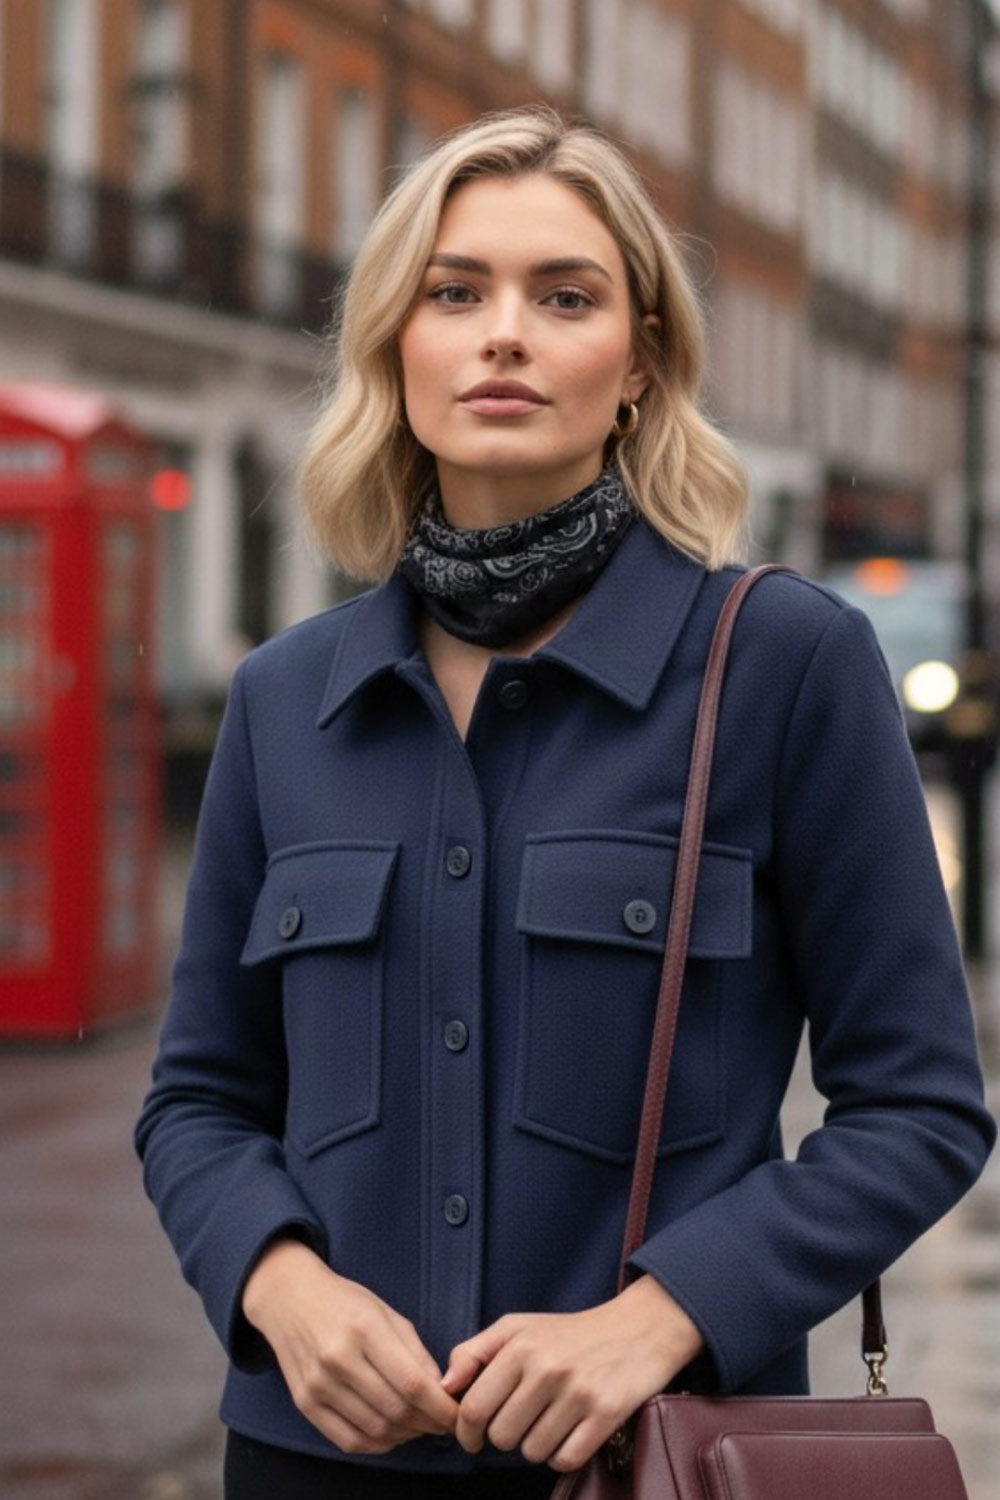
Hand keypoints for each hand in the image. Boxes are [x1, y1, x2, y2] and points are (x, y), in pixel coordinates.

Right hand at [242, 1239, 458, 1453]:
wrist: (290, 1299)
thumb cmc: (344, 1301)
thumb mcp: (386, 1312)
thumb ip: (415, 1351)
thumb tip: (441, 1390)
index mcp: (364, 1329)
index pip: (412, 1383)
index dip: (440, 1406)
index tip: (457, 1414)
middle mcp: (338, 1359)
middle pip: (395, 1410)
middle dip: (427, 1423)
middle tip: (441, 1421)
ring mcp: (318, 1384)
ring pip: (375, 1430)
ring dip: (405, 1435)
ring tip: (418, 1426)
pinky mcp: (305, 1403)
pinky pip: (348, 1440)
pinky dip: (377, 1444)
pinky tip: (391, 1434)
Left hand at [442, 1276, 702, 1472]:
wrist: (637, 1329)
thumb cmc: (569, 1332)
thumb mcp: (518, 1326)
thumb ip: (474, 1351)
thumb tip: (444, 1386)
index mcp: (521, 1346)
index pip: (474, 1408)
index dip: (466, 1432)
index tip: (471, 1438)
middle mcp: (547, 1369)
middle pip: (502, 1436)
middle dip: (504, 1436)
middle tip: (519, 1420)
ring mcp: (578, 1393)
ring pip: (532, 1452)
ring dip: (535, 1445)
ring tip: (547, 1421)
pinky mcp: (606, 1415)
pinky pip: (565, 1459)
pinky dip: (561, 1454)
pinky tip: (568, 1433)